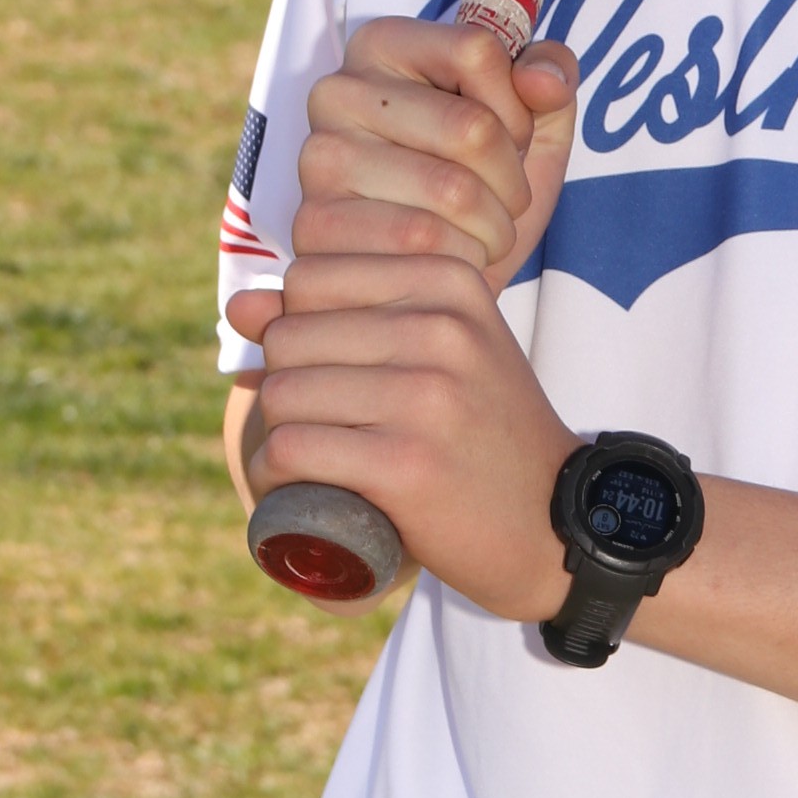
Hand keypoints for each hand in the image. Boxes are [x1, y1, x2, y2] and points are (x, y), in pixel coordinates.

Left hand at [227, 256, 579, 620]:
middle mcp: (441, 327)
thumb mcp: (436, 350)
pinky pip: (291, 450)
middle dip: (284, 383)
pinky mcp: (405, 464)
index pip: (310, 277)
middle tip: (321, 426)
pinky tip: (294, 487)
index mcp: (449, 279)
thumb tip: (241, 304)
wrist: (556, 521)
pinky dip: (275, 475)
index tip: (334, 372)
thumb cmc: (483, 430)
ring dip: (276, 434)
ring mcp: (425, 396)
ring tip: (309, 458)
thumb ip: (343, 315)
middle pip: (288, 336)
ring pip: (282, 393)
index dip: (300, 327)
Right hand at [286, 15, 578, 293]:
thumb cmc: (483, 189)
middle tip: (505, 202)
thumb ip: (550, 77)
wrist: (436, 283)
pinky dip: (461, 257)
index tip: (510, 139)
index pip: (477, 50)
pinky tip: (453, 259)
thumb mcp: (533, 123)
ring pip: (453, 189)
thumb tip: (541, 82)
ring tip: (485, 233)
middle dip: (513, 180)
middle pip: (470, 126)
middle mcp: (338, 91)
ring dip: (494, 226)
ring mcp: (320, 157)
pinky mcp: (315, 221)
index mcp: (383, 45)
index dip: (518, 108)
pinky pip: (422, 239)